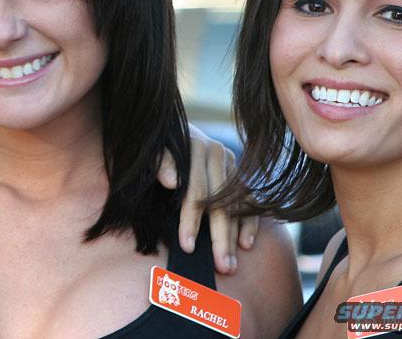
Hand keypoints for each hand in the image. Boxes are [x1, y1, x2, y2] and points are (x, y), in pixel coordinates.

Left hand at [158, 123, 257, 274]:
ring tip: (230, 265)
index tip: (187, 248)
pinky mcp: (239, 171)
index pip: (196, 192)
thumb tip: (171, 181)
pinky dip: (249, 222)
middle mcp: (216, 153)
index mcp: (194, 148)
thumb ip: (160, 164)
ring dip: (234, 237)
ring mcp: (230, 162)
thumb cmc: (158, 151)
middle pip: (221, 202)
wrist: (172, 133)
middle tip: (221, 267)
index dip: (191, 221)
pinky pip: (249, 200)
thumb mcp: (152, 154)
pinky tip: (245, 244)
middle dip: (220, 238)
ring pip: (235, 205)